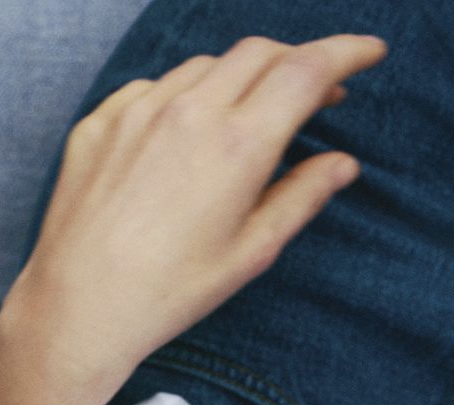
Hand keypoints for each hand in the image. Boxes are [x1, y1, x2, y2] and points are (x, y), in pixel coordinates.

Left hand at [0, 34, 386, 404]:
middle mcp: (190, 111)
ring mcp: (140, 108)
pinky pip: (156, 88)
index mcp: (238, 145)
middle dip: (298, 61)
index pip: (306, 71)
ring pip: (208, 65)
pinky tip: (191, 135)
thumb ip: (302, 196)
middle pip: (260, 53)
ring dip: (242, 78)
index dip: (345, 52)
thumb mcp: (253, 251)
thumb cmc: (175, 289)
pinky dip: (188, 97)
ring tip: (253, 116)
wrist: (83, 302)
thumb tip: (343, 163)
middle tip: (319, 92)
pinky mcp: (103, 118)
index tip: (370, 52)